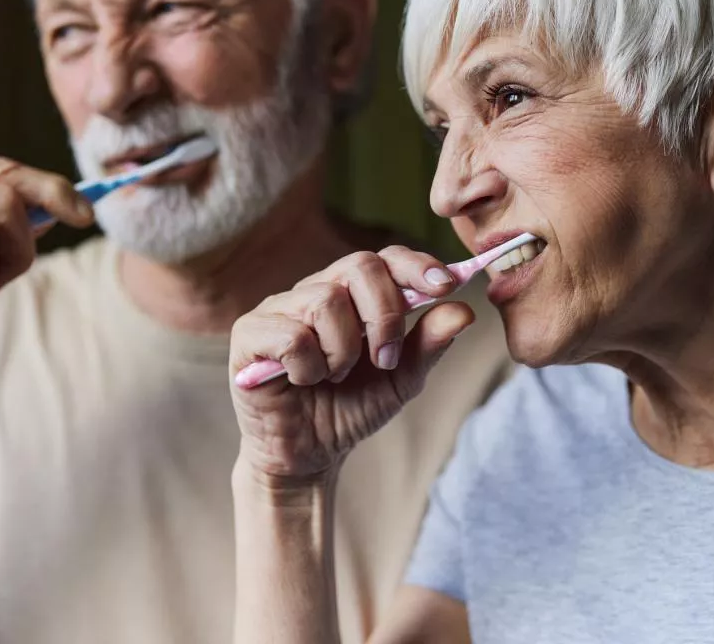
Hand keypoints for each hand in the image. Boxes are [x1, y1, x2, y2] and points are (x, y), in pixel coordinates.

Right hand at [229, 246, 474, 483]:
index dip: (417, 265)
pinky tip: (303, 381)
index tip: (447, 286)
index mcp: (352, 295)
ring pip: (325, 301)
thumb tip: (464, 310)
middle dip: (384, 314)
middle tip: (384, 359)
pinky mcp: (249, 334)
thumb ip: (429, 344)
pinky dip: (309, 366)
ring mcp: (278, 308)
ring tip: (336, 375)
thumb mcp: (401, 379)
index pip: (385, 258)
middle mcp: (314, 290)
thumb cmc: (350, 408)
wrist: (307, 455)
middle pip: (359, 266)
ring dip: (344, 350)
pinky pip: (291, 335)